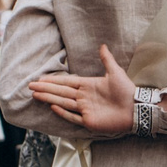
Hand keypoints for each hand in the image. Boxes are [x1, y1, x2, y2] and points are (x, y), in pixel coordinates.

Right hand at [27, 43, 143, 135]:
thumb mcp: (115, 72)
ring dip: (49, 98)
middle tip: (31, 86)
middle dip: (46, 89)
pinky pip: (73, 116)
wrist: (136, 108)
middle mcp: (84, 97)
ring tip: (36, 94)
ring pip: (63, 102)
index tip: (41, 78)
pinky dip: (63, 112)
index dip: (54, 80)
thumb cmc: (126, 90)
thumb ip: (107, 59)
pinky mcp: (89, 121)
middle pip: (61, 92)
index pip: (67, 82)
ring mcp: (85, 109)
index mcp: (88, 85)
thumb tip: (102, 46)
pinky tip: (52, 106)